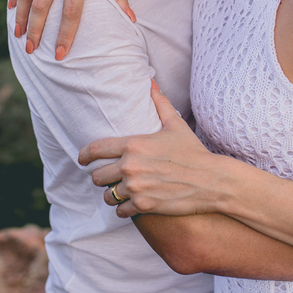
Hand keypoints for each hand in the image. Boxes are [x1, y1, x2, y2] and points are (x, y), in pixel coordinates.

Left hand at [79, 81, 222, 217]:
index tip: (82, 159)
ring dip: (112, 194)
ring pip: (107, 195)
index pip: (95, 150)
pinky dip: (124, 209)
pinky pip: (120, 211)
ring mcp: (136, 188)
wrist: (211, 181)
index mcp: (133, 145)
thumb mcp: (175, 125)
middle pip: (97, 176)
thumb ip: (159, 103)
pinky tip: (130, 205)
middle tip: (108, 177)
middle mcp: (130, 166)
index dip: (84, 155)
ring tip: (118, 192)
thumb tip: (150, 82)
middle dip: (101, 177)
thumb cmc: (193, 152)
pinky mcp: (143, 206)